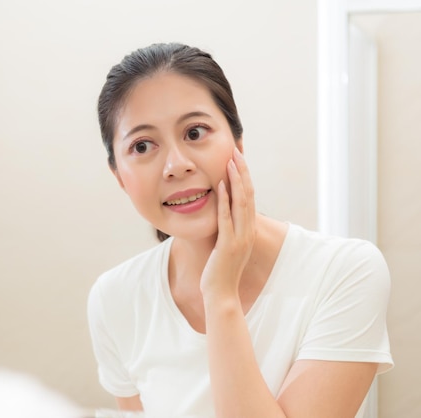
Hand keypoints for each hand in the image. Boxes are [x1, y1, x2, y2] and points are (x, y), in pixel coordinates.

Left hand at [200, 147, 255, 296]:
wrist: (222, 295)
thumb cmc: (220, 271)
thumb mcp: (225, 246)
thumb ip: (226, 230)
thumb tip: (220, 214)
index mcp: (247, 230)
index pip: (249, 197)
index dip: (245, 177)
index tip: (239, 159)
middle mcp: (247, 231)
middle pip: (248, 195)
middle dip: (242, 172)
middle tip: (236, 151)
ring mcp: (240, 238)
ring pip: (241, 203)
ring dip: (236, 180)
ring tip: (230, 161)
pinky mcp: (228, 245)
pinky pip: (226, 218)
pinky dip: (224, 201)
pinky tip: (220, 185)